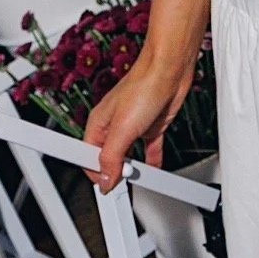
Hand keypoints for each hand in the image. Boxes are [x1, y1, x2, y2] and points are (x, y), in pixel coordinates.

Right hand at [83, 52, 191, 190]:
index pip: (88, 157)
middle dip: (114, 173)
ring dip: (132, 169)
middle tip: (123, 184)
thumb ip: (111, 157)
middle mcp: (113, 126)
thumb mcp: (122, 129)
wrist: (170, 69)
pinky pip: (149, 150)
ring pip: (128, 156)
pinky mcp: (151, 126)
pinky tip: (153, 170)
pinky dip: (151, 162)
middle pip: (108, 158)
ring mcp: (133, 126)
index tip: (107, 187)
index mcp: (98, 124)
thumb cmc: (143, 86)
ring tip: (136, 180)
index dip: (96, 173)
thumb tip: (105, 179)